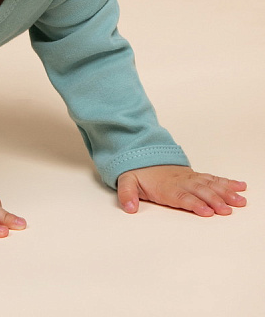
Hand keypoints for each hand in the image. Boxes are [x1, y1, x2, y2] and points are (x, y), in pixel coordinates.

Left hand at [117, 165, 246, 216]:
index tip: (206, 211)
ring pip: (210, 185)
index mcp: (166, 187)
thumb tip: (129, 208)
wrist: (143, 156)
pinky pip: (213, 179)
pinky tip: (240, 187)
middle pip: (200, 192)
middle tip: (227, 210)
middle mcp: (181, 182)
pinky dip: (227, 183)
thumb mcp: (126, 181)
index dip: (194, 204)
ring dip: (226, 193)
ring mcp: (190, 178)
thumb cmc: (137, 173)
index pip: (181, 196)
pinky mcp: (196, 176)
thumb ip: (127, 194)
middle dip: (214, 201)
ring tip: (240, 201)